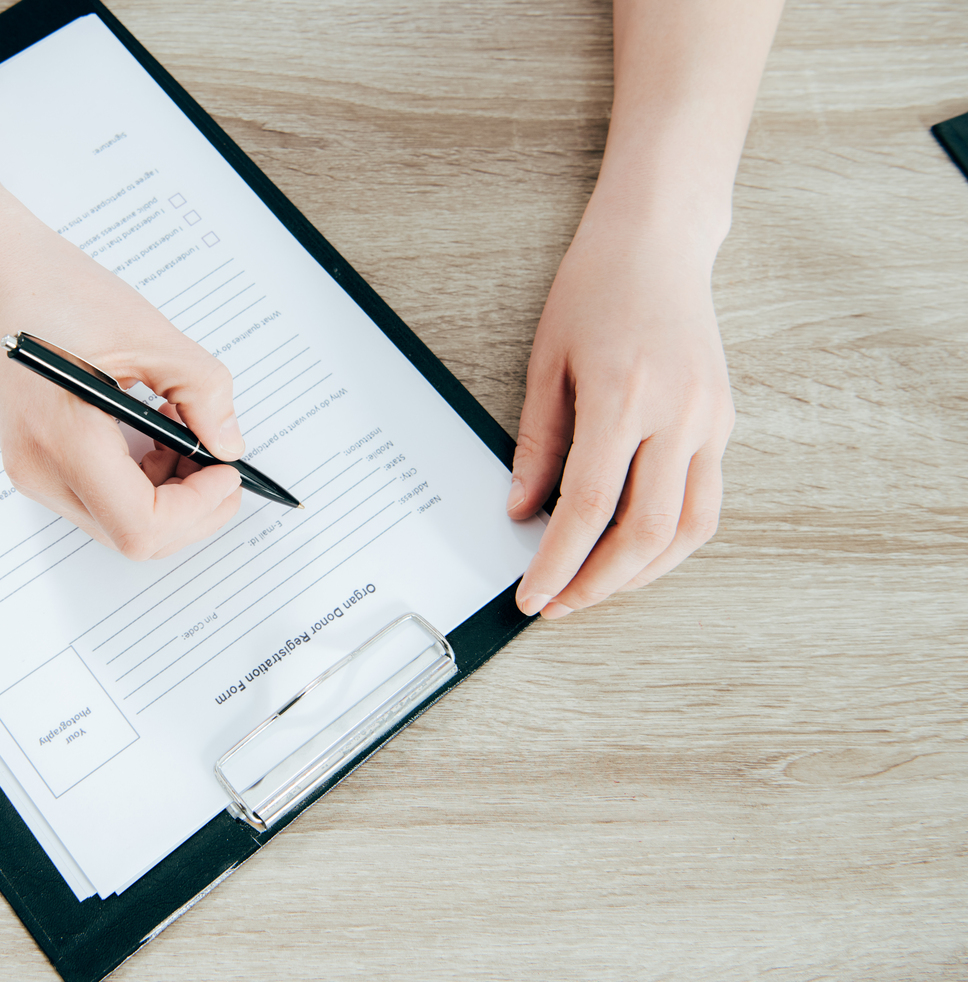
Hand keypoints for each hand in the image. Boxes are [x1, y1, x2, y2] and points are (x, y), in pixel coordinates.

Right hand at [0, 198, 244, 560]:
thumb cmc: (55, 293)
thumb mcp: (149, 334)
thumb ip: (202, 393)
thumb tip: (228, 445)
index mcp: (63, 438)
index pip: (140, 526)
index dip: (197, 510)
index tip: (226, 471)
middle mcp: (40, 470)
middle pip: (134, 538)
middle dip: (191, 507)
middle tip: (220, 459)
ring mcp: (35, 473)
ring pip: (121, 525)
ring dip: (170, 493)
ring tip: (182, 428)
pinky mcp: (40, 465)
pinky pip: (104, 501)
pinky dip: (144, 481)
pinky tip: (157, 433)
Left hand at [507, 204, 734, 617]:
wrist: (658, 242)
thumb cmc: (593, 290)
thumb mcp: (545, 363)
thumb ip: (536, 444)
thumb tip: (522, 512)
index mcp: (624, 395)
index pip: (591, 506)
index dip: (560, 562)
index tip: (534, 595)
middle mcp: (678, 413)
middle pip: (646, 531)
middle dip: (599, 583)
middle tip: (559, 605)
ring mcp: (711, 419)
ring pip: (689, 529)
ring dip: (642, 574)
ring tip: (595, 587)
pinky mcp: (726, 421)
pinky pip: (706, 502)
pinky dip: (671, 539)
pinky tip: (633, 550)